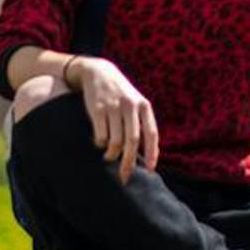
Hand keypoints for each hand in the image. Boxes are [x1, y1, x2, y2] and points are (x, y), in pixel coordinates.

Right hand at [73, 57, 159, 184]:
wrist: (98, 72)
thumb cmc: (120, 95)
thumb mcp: (135, 103)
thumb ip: (142, 124)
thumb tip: (148, 156)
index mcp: (143, 105)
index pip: (151, 133)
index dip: (152, 153)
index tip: (150, 170)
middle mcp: (130, 105)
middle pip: (132, 141)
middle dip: (129, 162)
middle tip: (125, 177)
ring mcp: (113, 106)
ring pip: (115, 141)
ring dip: (112, 155)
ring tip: (109, 158)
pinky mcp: (97, 108)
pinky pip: (101, 135)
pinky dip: (100, 144)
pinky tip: (99, 143)